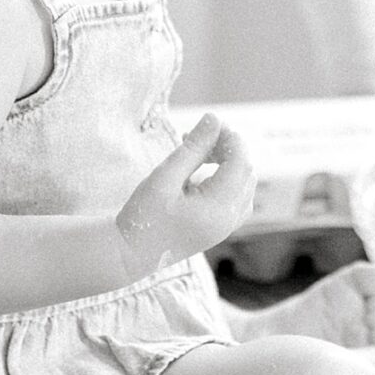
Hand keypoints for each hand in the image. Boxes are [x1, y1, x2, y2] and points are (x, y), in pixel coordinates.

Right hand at [116, 115, 255, 267]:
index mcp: (218, 209)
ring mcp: (226, 227)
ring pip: (243, 184)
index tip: (209, 123)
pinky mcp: (218, 229)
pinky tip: (202, 173)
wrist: (129, 255)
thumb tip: (214, 118)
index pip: (241, 163)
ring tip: (196, 153)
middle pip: (245, 172)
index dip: (230, 138)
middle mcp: (228, 220)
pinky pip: (236, 198)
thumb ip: (193, 147)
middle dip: (228, 149)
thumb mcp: (165, 177)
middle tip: (197, 136)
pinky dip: (226, 179)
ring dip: (227, 163)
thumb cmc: (143, 217)